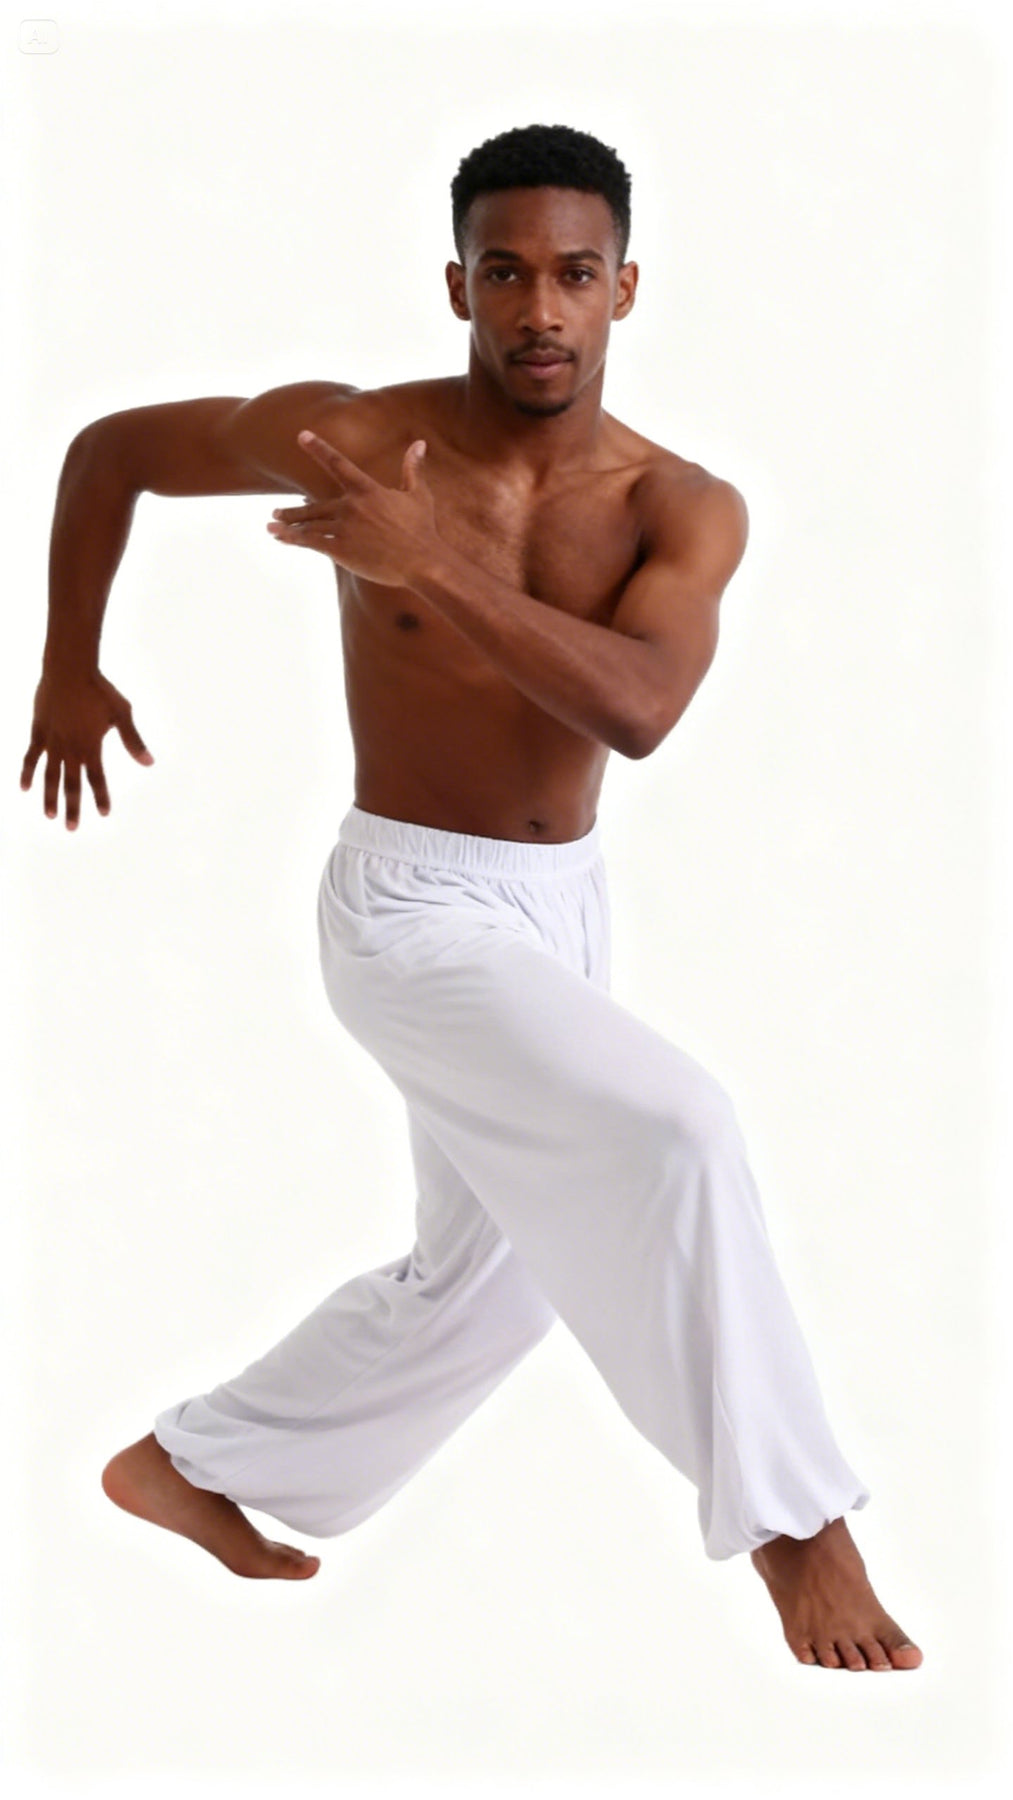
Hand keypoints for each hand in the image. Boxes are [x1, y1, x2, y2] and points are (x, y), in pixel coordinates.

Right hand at [20, 668, 152, 828]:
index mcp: (92, 747)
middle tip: (72, 828)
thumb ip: (133, 740)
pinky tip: (24, 788)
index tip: (104, 813)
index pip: (98, 779)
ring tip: (50, 815)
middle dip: (73, 807)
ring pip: (50, 776)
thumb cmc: (99, 689)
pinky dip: (28, 773)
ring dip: (49, 797)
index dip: (101, 797)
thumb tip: (150, 762)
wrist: (69, 669)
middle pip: (71, 784)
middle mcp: (71, 749)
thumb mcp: (122, 713)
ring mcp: (53, 742)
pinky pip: (31, 757)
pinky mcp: (39, 732)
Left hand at [266, 433, 438, 585]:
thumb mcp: (419, 495)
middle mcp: (351, 506)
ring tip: (273, 526)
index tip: (302, 435)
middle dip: (294, 510)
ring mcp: (344, 528)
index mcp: (367, 490)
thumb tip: (419, 443)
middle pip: (314, 505)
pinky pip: (311, 542)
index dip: (319, 448)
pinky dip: (293, 539)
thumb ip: (412, 468)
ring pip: (309, 524)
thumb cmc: (422, 529)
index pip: (337, 463)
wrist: (423, 562)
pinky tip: (280, 538)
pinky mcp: (341, 550)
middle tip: (276, 513)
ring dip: (289, 525)